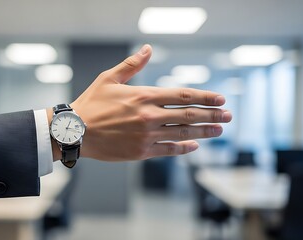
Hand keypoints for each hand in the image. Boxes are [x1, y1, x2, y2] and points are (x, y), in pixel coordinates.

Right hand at [50, 44, 231, 161]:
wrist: (74, 132)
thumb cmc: (91, 104)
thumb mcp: (109, 79)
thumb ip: (132, 65)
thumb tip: (147, 49)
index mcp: (144, 96)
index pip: (183, 96)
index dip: (205, 97)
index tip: (220, 99)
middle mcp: (149, 116)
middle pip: (189, 115)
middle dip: (212, 115)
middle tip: (228, 116)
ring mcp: (146, 136)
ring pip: (183, 133)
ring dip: (204, 132)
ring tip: (218, 130)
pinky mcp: (141, 152)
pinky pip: (169, 150)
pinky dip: (184, 148)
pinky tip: (194, 146)